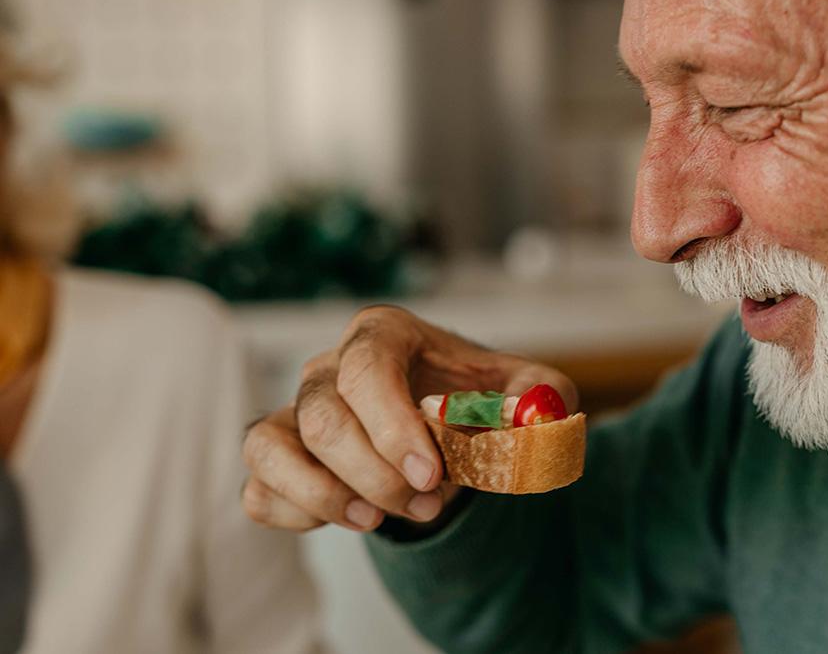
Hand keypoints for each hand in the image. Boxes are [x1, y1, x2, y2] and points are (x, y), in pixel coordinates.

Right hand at [241, 306, 577, 531]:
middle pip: (323, 417)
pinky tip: (353, 518)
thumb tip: (531, 417)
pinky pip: (257, 488)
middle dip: (376, 474)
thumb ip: (541, 397)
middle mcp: (330, 366)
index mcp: (385, 334)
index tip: (432, 474)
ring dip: (325, 496)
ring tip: (377, 520)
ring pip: (269, 448)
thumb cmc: (480, 401)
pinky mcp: (280, 458)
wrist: (452, 429)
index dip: (392, 426)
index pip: (368, 367)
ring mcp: (297, 411)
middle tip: (428, 504)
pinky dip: (296, 514)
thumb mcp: (527, 392)